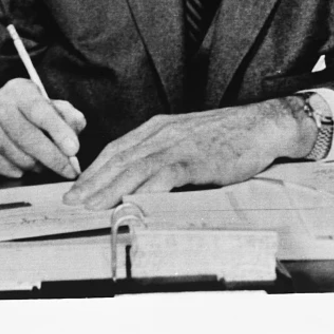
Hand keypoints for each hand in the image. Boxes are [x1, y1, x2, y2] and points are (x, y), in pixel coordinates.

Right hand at [0, 78, 85, 179]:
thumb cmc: (21, 114)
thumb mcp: (44, 105)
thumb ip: (66, 114)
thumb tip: (77, 130)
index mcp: (19, 90)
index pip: (40, 111)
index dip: (59, 131)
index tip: (74, 149)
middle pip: (31, 140)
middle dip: (56, 159)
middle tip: (70, 170)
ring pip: (23, 159)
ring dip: (38, 166)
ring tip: (39, 159)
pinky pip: (10, 171)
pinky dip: (21, 171)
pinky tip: (18, 160)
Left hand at [62, 98, 314, 209]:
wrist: (263, 125)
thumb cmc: (229, 136)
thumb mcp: (189, 141)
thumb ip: (166, 157)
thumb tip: (144, 183)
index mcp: (159, 128)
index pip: (117, 149)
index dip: (94, 170)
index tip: (77, 188)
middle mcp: (162, 133)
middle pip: (118, 159)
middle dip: (92, 182)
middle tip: (70, 203)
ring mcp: (178, 144)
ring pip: (134, 169)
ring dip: (109, 190)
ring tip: (90, 208)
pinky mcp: (195, 158)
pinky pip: (163, 176)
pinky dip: (143, 191)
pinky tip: (130, 204)